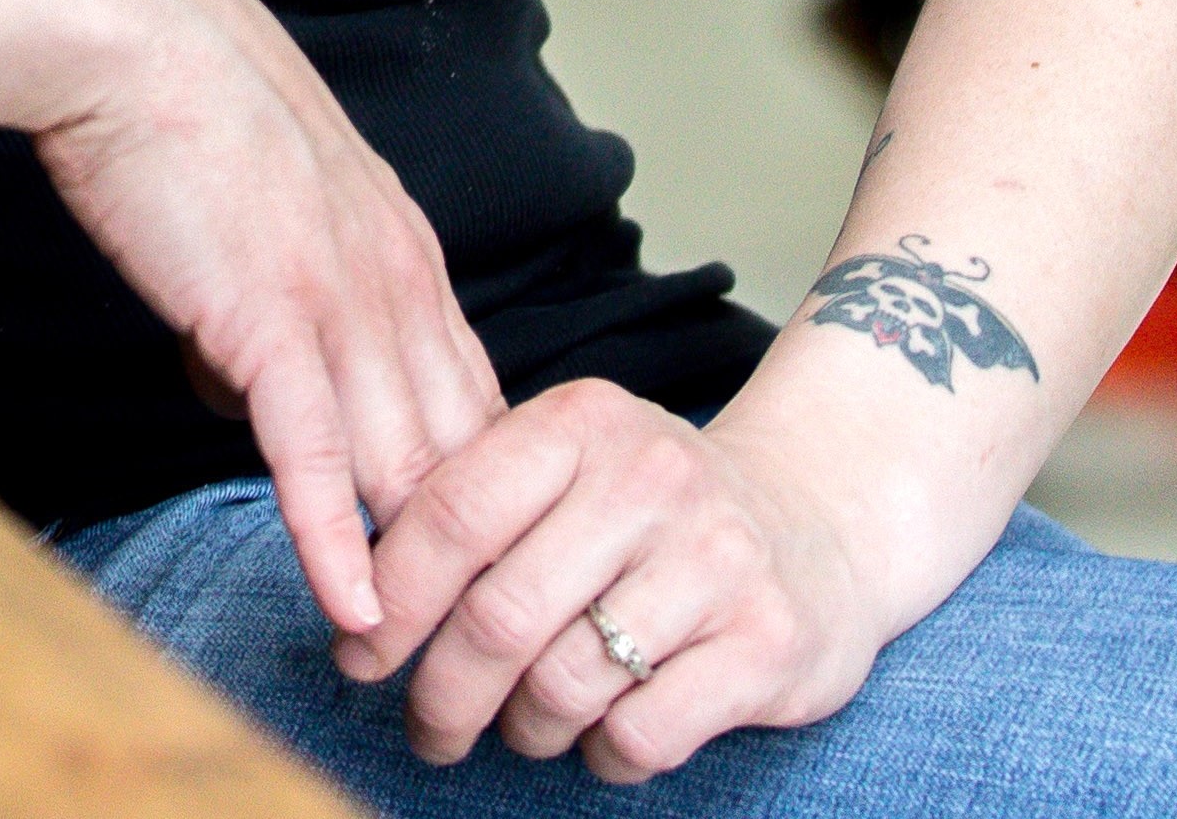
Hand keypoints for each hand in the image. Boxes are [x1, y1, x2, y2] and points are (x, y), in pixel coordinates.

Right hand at [31, 0, 504, 633]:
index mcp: (402, 247)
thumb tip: (247, 390)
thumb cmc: (177, 106)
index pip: (469, 400)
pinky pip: (316, 455)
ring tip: (412, 669)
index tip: (475, 570)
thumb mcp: (260, 210)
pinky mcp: (269, 317)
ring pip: (404, 465)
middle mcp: (396, 278)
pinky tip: (353, 608)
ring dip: (410, 574)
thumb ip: (271, 301)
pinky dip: (340, 540)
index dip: (475, 495)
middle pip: (458, 448)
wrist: (126, 30)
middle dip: (464, 554)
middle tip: (461, 645)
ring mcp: (341, 299)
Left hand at [337, 382, 887, 782]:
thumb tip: (358, 598)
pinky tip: (606, 733)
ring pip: (564, 685)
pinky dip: (603, 754)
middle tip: (430, 728)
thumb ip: (482, 510)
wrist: (818, 519)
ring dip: (525, 729)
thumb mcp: (574, 468)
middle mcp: (649, 476)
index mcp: (582, 422)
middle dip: (444, 693)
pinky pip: (641, 734)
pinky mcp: (767, 641)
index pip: (453, 511)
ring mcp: (715, 558)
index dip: (391, 598)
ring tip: (527, 724)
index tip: (359, 655)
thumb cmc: (655, 510)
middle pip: (499, 614)